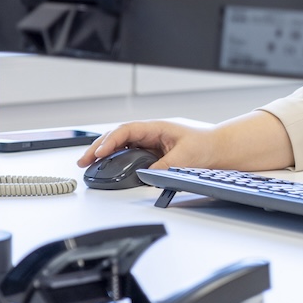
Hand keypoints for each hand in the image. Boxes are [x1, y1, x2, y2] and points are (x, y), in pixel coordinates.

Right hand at [77, 120, 217, 170]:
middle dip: (98, 147)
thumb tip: (146, 175)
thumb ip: (164, 166)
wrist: (219, 150)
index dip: (111, 141)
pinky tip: (105, 167)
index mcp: (156, 128)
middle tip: (83, 161)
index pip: (127, 130)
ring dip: (103, 153)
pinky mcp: (151, 154)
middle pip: (118, 136)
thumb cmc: (206, 146)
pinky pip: (128, 154)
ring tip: (88, 164)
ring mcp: (149, 144)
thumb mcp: (185, 157)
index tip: (100, 152)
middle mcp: (150, 134)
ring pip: (120, 145)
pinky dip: (114, 160)